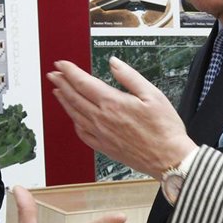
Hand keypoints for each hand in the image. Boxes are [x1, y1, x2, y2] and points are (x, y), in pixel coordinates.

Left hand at [48, 57, 195, 178]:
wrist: (168, 159)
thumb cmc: (165, 129)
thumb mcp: (152, 94)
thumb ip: (129, 76)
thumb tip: (114, 63)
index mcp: (113, 103)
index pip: (83, 83)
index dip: (70, 72)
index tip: (61, 64)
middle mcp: (102, 119)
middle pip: (74, 97)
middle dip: (61, 83)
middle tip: (53, 74)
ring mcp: (101, 135)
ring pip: (75, 114)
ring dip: (64, 101)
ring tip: (57, 91)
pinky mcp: (104, 147)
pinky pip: (82, 133)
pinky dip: (74, 122)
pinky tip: (73, 118)